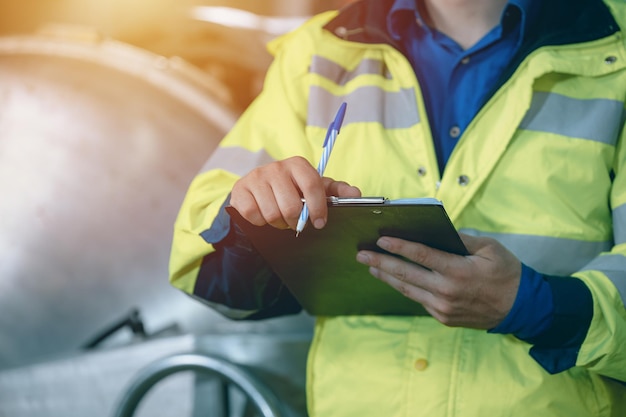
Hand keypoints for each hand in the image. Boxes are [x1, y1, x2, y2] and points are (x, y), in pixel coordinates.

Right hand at [230, 156, 360, 229]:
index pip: (312, 186)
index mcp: (298, 164)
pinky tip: (263, 215)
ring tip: (280, 218)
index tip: (319, 223)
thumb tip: (356, 194)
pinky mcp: (240, 190)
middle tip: (295, 221)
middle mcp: (276, 167)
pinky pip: (254, 215)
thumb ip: (336, 191)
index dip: (318, 208)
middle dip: (295, 220)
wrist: (256, 188)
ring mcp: (256, 177)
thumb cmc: (291, 189)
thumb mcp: (314, 188)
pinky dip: (260, 222)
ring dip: (278, 223)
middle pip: (291, 206)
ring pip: (273, 213)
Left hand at [356, 233, 520, 328]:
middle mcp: (446, 291)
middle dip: (380, 263)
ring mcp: (443, 307)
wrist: (521, 309)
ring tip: (370, 266)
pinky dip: (404, 288)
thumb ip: (462, 240)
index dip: (398, 247)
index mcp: (458, 271)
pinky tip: (393, 279)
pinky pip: (418, 300)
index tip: (380, 239)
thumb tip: (438, 232)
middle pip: (405, 275)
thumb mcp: (490, 249)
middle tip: (361, 255)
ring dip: (387, 277)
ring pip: (407, 290)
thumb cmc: (507, 273)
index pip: (421, 256)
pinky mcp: (443, 317)